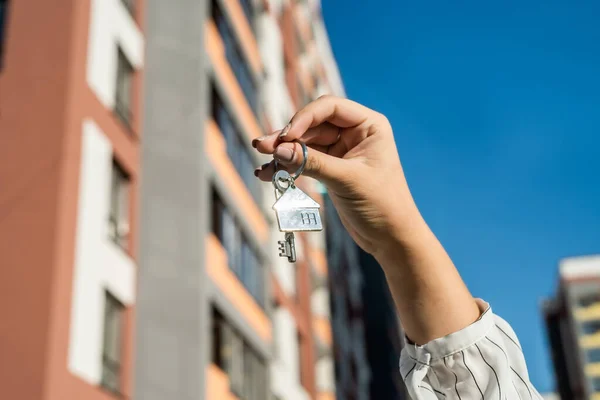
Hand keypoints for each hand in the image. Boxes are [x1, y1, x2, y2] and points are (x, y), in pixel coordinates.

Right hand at [253, 95, 422, 257]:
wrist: (391, 238)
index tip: (286, 136)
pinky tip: (267, 173)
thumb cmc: (382, 205)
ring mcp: (341, 151)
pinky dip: (287, 167)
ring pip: (304, 144)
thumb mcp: (347, 180)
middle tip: (261, 146)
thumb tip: (279, 150)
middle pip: (312, 125)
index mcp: (369, 125)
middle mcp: (354, 133)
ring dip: (282, 152)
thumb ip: (313, 163)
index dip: (304, 117)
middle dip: (287, 136)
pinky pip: (304, 162)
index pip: (329, 108)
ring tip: (261, 160)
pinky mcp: (330, 169)